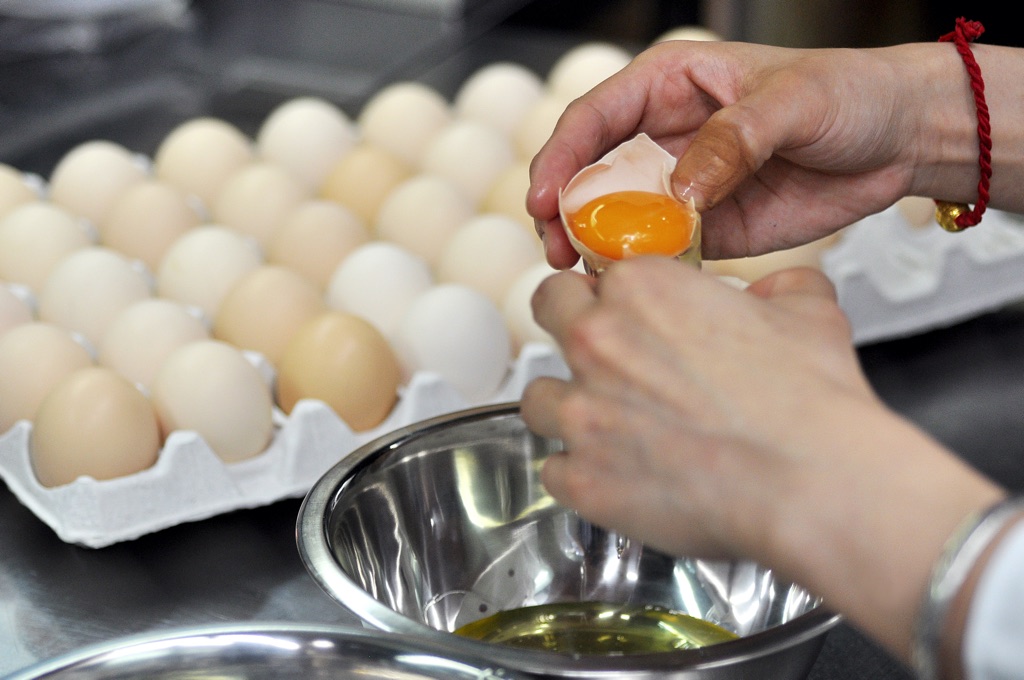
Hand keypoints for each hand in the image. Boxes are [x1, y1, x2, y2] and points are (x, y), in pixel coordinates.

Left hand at [520, 258, 1003, 659]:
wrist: (808, 480)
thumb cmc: (807, 403)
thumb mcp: (807, 311)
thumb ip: (778, 288)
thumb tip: (772, 292)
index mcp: (641, 288)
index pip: (595, 273)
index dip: (614, 296)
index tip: (630, 317)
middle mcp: (597, 341)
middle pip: (548, 312)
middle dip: (569, 327)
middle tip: (603, 356)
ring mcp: (581, 412)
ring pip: (537, 396)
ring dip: (565, 406)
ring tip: (605, 425)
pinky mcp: (581, 476)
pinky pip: (553, 470)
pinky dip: (578, 473)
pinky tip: (614, 476)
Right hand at [527, 41, 977, 267]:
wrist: (901, 140)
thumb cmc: (851, 93)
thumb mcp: (793, 101)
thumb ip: (734, 140)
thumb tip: (682, 191)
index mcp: (670, 86)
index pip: (594, 118)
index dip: (561, 158)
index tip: (546, 198)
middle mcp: (665, 136)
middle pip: (591, 174)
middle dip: (565, 212)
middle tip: (558, 250)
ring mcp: (682, 186)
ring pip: (617, 219)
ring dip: (596, 248)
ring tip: (587, 274)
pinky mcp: (707, 228)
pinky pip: (661, 252)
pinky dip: (642, 271)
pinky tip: (636, 287)